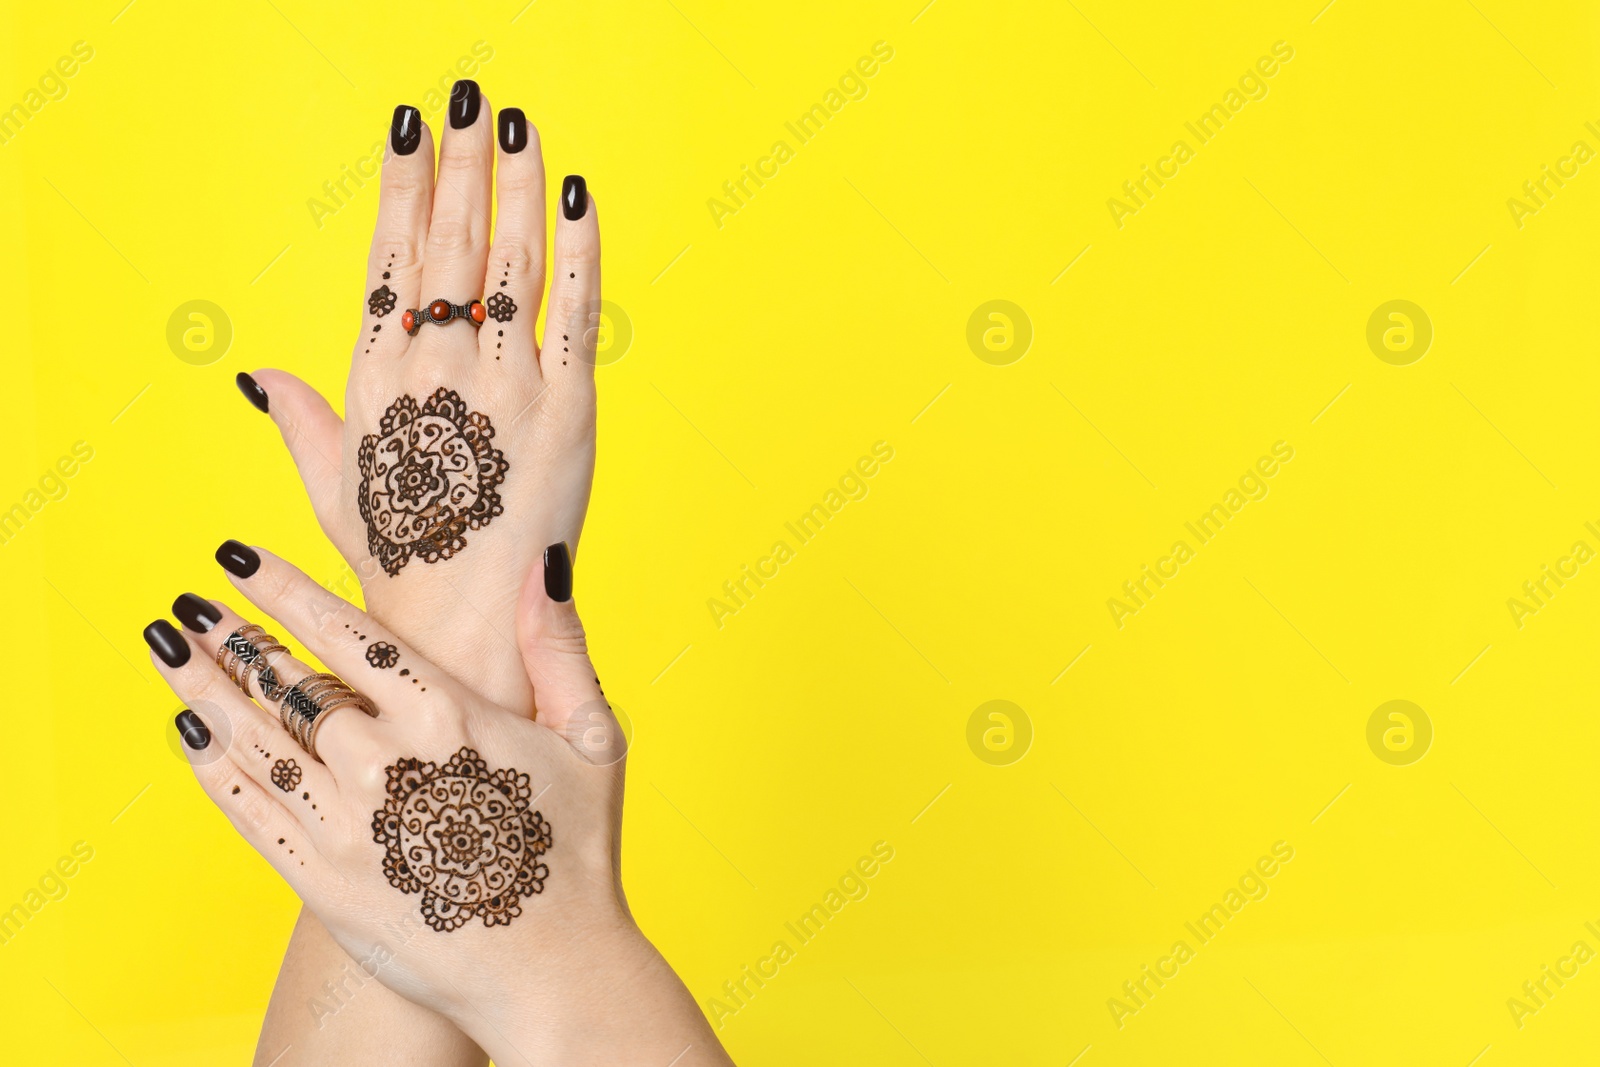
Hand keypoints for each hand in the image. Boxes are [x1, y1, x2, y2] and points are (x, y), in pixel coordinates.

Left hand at [147, 544, 728, 1065]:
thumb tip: (542, 562)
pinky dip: (212, 767)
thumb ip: (558, 647)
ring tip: (165, 646)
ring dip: (203, 688)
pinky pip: (249, 811)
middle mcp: (384, 763)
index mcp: (449, 717)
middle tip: (188, 603)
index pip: (347, 635)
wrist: (554, 973)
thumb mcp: (591, 738)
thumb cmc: (580, 853)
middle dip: (232, 637)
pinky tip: (188, 731)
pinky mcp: (322, 882)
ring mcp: (345, 825)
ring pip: (256, 740)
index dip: (284, 590)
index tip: (236, 556)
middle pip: (288, 684)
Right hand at [238, 82, 598, 713]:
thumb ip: (301, 420)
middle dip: (463, 161)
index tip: (413, 127)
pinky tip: (577, 194)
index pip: (391, 259)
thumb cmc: (397, 564)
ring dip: (517, 184)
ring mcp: (506, 386)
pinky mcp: (569, 410)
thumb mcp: (331, 489)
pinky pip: (575, 312)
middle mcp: (438, 370)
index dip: (405, 186)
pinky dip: (580, 250)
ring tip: (519, 122)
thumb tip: (256, 375)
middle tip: (470, 94)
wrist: (463, 626)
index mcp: (378, 379)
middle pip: (451, 242)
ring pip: (512, 262)